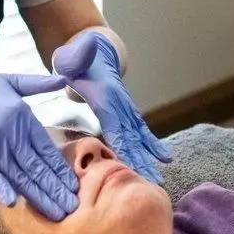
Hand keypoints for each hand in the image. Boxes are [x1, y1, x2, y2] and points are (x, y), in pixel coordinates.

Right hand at [0, 71, 78, 219]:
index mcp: (22, 118)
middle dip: (56, 190)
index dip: (61, 170)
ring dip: (39, 197)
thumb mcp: (9, 81)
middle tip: (73, 208)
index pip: (47, 150)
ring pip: (20, 176)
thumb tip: (63, 78)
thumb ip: (37, 83)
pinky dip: (1, 188)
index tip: (75, 187)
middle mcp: (10, 134)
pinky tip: (14, 202)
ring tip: (56, 213)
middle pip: (37, 167)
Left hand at [52, 32, 171, 183]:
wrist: (95, 51)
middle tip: (152, 182)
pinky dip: (151, 146)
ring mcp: (125, 109)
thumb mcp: (70, 57)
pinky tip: (164, 160)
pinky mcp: (126, 114)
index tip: (130, 164)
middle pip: (131, 137)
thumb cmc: (76, 59)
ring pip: (138, 137)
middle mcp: (120, 105)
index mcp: (105, 97)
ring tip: (159, 179)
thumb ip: (74, 58)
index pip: (114, 124)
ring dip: (148, 158)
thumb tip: (80, 51)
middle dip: (141, 160)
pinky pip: (140, 132)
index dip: (122, 144)